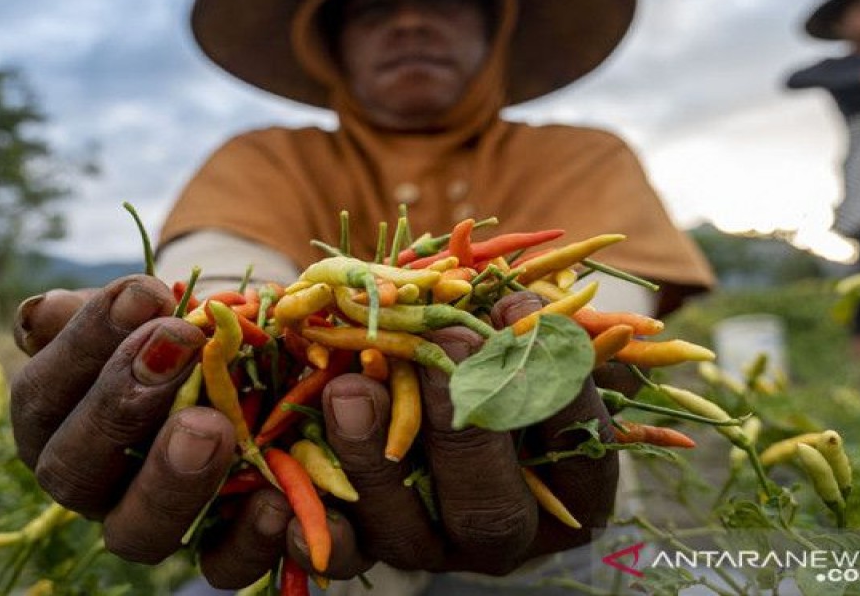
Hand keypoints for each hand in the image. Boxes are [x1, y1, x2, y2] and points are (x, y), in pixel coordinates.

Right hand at [9, 275, 374, 586]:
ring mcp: (145, 525)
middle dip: (123, 404)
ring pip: (137, 532)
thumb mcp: (134, 310)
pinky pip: (220, 565)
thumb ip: (94, 312)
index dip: (86, 343)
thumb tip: (43, 312)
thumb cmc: (168, 329)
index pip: (43, 394)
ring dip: (172, 479)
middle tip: (178, 345)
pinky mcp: (212, 552)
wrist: (237, 356)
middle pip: (75, 470)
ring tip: (211, 426)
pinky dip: (247, 538)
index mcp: (50, 423)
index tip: (145, 292)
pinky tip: (274, 499)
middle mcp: (87, 486)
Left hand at [320, 291, 619, 574]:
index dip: (554, 384)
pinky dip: (314, 531)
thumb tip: (519, 304)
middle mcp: (503, 533)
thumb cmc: (494, 349)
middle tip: (443, 343)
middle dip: (463, 426)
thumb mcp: (523, 335)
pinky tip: (281, 499)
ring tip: (351, 390)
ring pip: (405, 535)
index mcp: (565, 490)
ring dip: (373, 460)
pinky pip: (339, 556)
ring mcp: (432, 547)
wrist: (422, 380)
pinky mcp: (367, 550)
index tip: (520, 311)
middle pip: (490, 510)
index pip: (577, 451)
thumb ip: (529, 325)